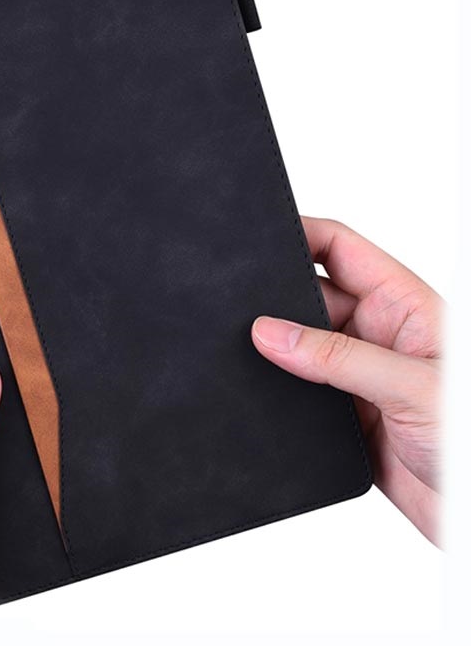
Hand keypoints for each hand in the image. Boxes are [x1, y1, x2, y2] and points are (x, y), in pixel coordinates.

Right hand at [251, 217, 441, 543]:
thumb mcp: (413, 387)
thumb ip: (339, 358)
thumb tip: (270, 333)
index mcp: (404, 306)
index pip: (342, 248)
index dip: (302, 233)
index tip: (259, 237)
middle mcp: (378, 335)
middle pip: (310, 296)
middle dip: (274, 298)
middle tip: (239, 308)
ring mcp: (360, 376)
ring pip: (298, 347)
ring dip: (274, 351)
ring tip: (245, 354)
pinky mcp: (346, 417)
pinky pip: (297, 391)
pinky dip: (275, 390)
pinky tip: (262, 393)